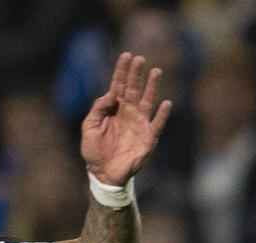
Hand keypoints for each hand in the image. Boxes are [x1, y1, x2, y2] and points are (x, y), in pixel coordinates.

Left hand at [81, 51, 171, 185]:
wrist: (103, 173)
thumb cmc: (94, 151)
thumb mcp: (89, 129)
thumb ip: (97, 110)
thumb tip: (110, 94)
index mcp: (113, 109)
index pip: (118, 85)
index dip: (122, 71)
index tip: (126, 55)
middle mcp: (128, 112)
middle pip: (133, 88)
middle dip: (136, 73)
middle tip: (139, 58)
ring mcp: (139, 122)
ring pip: (148, 100)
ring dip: (152, 86)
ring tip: (155, 71)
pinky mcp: (148, 136)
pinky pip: (158, 123)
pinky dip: (162, 114)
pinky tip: (166, 103)